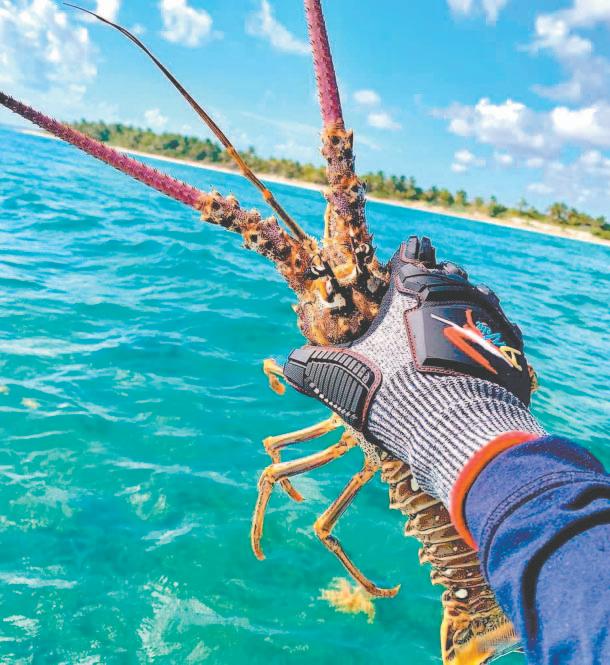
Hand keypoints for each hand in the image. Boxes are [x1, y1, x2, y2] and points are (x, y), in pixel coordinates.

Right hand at [283, 236, 543, 504]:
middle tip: (422, 311)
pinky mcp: (511, 344)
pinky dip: (488, 338)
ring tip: (451, 332)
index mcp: (412, 287)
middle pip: (449, 271)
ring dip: (465, 306)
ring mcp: (489, 314)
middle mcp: (455, 290)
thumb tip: (287, 365)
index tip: (401, 276)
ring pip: (479, 294)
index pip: (413, 251)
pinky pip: (501, 329)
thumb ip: (312, 366)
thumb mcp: (341, 377)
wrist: (454, 422)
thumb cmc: (391, 388)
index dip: (407, 260)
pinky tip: (477, 358)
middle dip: (437, 284)